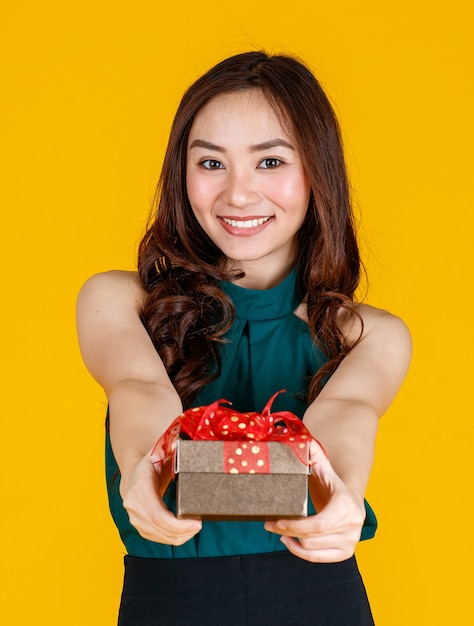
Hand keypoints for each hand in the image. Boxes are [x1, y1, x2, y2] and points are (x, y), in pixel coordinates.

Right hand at [121, 453, 201, 545]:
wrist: (133, 472)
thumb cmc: (151, 463)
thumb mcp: (160, 452)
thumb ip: (171, 447)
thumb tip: (180, 443)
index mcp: (140, 487)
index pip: (158, 515)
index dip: (178, 524)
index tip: (197, 524)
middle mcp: (134, 505)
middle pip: (161, 529)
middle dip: (183, 531)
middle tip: (200, 524)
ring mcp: (135, 518)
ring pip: (161, 537)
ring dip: (180, 536)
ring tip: (195, 527)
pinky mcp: (139, 527)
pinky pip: (158, 539)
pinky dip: (173, 538)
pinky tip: (184, 531)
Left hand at [264, 439, 365, 561]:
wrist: (348, 498)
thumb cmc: (330, 483)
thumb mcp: (323, 467)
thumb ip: (313, 453)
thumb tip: (302, 440)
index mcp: (346, 504)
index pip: (318, 524)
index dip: (294, 526)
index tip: (274, 521)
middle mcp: (353, 525)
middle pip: (312, 538)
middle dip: (287, 531)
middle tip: (269, 524)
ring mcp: (351, 541)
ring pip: (313, 550)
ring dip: (292, 543)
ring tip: (278, 531)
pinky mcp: (346, 552)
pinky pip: (319, 559)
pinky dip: (301, 553)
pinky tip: (289, 542)